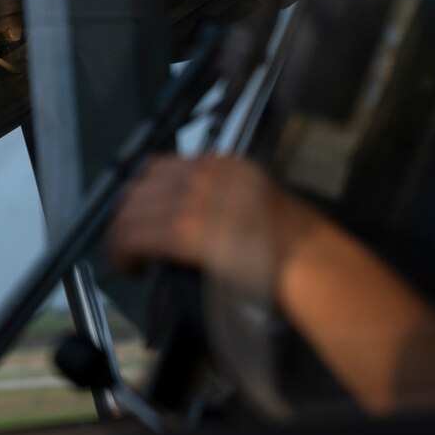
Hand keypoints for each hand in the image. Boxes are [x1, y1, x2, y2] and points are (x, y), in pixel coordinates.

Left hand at [107, 154, 314, 300]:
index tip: (142, 216)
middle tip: (129, 242)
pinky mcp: (184, 229)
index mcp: (223, 165)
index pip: (162, 167)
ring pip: (131, 211)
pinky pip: (133, 236)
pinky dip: (123, 253)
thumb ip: (221, 201)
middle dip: (128, 215)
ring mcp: (193, 199)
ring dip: (121, 237)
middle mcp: (204, 174)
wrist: (313, 262)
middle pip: (140, 186)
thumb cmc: (295, 246)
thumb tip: (189, 217)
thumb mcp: (256, 204)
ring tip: (128, 260)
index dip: (144, 194)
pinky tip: (132, 268)